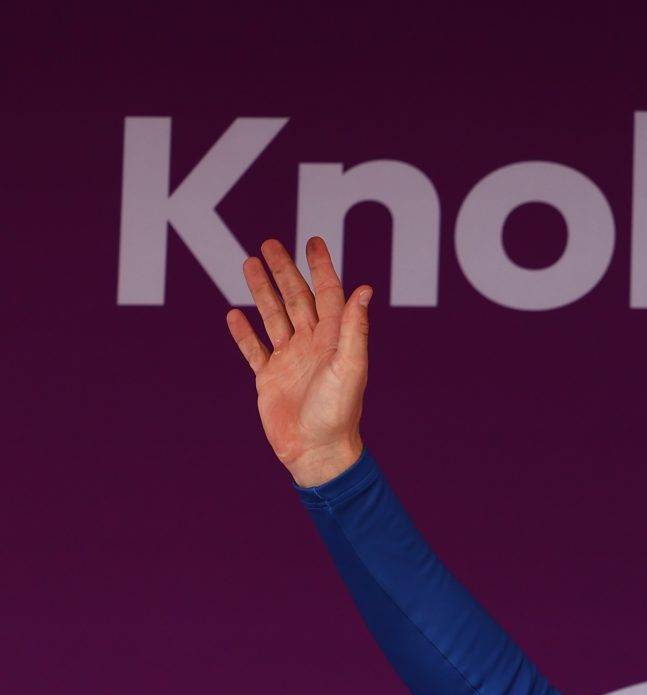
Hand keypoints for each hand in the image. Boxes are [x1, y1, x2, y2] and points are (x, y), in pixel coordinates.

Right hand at [226, 235, 372, 486]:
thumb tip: (365, 289)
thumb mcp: (349, 367)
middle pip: (296, 299)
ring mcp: (290, 361)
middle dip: (284, 270)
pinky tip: (233, 314)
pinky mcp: (270, 379)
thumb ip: (354, 328)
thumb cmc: (337, 413)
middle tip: (270, 243)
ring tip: (249, 262)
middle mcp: (312, 346)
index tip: (313, 241)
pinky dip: (244, 333)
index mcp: (333, 340)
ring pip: (273, 317)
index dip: (321, 268)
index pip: (328, 295)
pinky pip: (254, 350)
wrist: (317, 452)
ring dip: (262, 290)